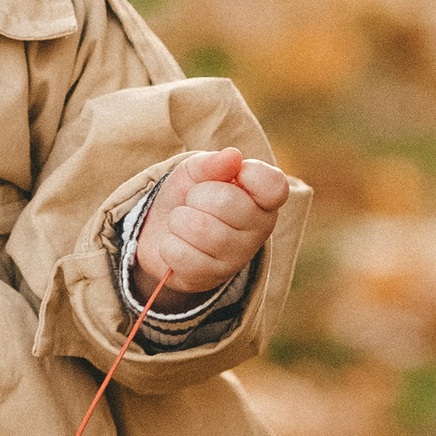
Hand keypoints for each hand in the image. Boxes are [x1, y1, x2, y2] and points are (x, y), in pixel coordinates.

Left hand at [131, 148, 287, 304]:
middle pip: (225, 202)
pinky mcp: (211, 278)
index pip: (275, 186)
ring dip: (179, 220)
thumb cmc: (188, 195)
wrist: (160, 231)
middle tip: (194, 201)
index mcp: (263, 199)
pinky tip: (177, 244)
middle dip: (196, 195)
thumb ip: (213, 163)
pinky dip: (168, 245)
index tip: (235, 174)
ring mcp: (237, 257)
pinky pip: (181, 254)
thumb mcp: (196, 171)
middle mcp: (259, 230)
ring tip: (183, 222)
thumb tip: (233, 156)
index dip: (251, 174)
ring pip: (200, 228)